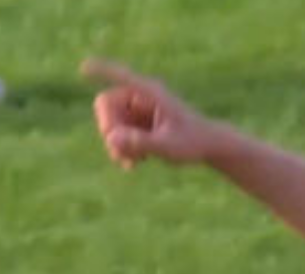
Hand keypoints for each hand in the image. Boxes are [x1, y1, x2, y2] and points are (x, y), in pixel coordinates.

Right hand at [82, 58, 223, 168]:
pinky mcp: (138, 123)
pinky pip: (116, 133)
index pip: (122, 76)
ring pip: (109, 122)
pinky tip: (133, 165)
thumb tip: (113, 138)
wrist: (210, 148)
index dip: (101, 71)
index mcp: (151, 92)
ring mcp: (137, 109)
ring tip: (132, 162)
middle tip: (120, 152)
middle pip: (105, 104)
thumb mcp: (168, 147)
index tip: (84, 67)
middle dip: (109, 129)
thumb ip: (141, 143)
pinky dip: (121, 149)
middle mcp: (141, 96)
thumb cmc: (194, 143)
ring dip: (115, 144)